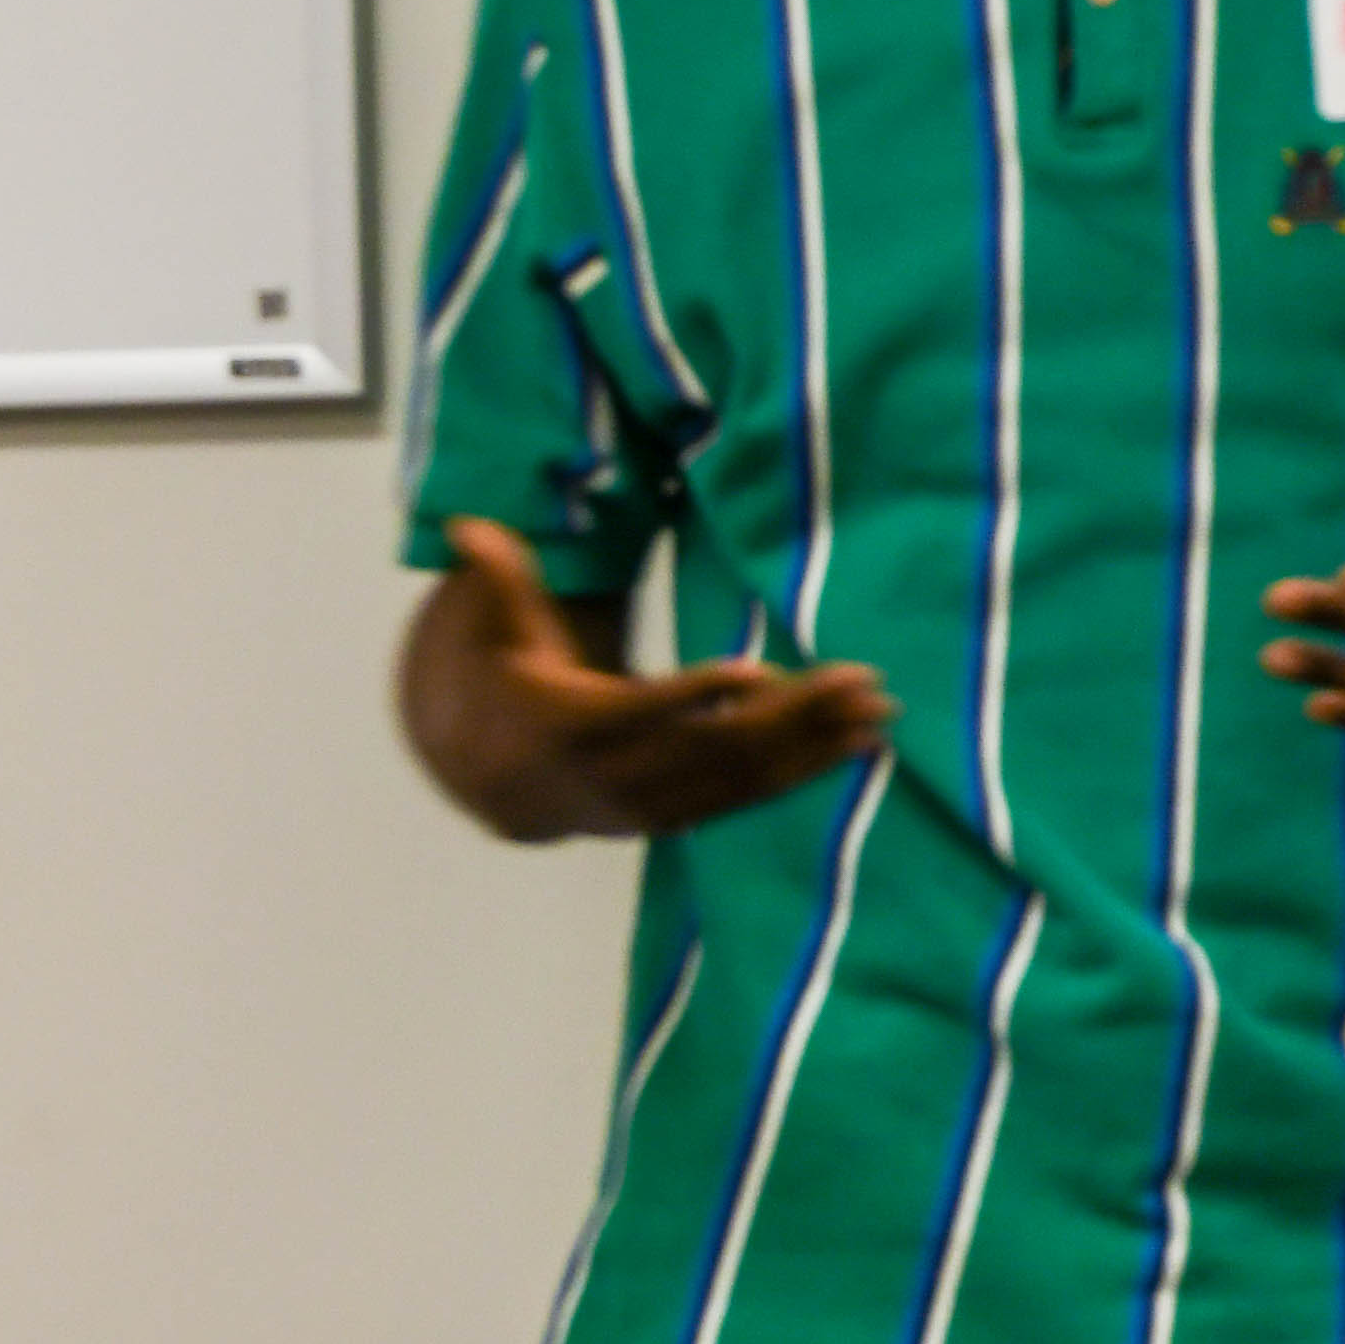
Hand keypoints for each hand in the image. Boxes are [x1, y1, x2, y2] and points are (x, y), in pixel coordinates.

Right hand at [399, 521, 893, 840]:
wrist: (502, 786)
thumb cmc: (511, 686)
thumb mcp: (497, 635)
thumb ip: (499, 582)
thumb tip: (467, 527)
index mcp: (571, 727)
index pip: (639, 711)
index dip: (693, 695)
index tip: (752, 671)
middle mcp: (619, 777)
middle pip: (714, 747)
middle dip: (793, 717)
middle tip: (861, 681)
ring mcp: (655, 805)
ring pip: (742, 780)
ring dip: (815, 748)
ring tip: (877, 714)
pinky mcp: (683, 816)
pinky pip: (749, 798)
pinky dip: (804, 773)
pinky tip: (856, 746)